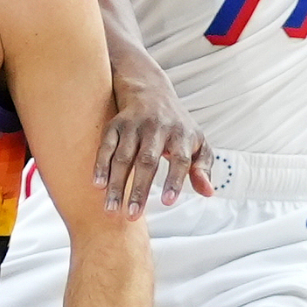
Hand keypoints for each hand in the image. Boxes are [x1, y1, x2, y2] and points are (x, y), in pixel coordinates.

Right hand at [93, 73, 212, 216]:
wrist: (150, 91)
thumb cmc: (177, 125)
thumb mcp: (197, 142)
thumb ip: (203, 167)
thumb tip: (208, 193)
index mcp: (180, 134)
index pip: (180, 159)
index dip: (175, 180)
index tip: (169, 202)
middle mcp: (156, 128)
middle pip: (147, 161)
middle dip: (139, 189)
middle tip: (132, 215)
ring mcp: (133, 126)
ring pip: (123, 157)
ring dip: (116, 184)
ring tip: (111, 209)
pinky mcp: (114, 125)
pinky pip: (106, 147)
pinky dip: (100, 166)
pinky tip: (97, 185)